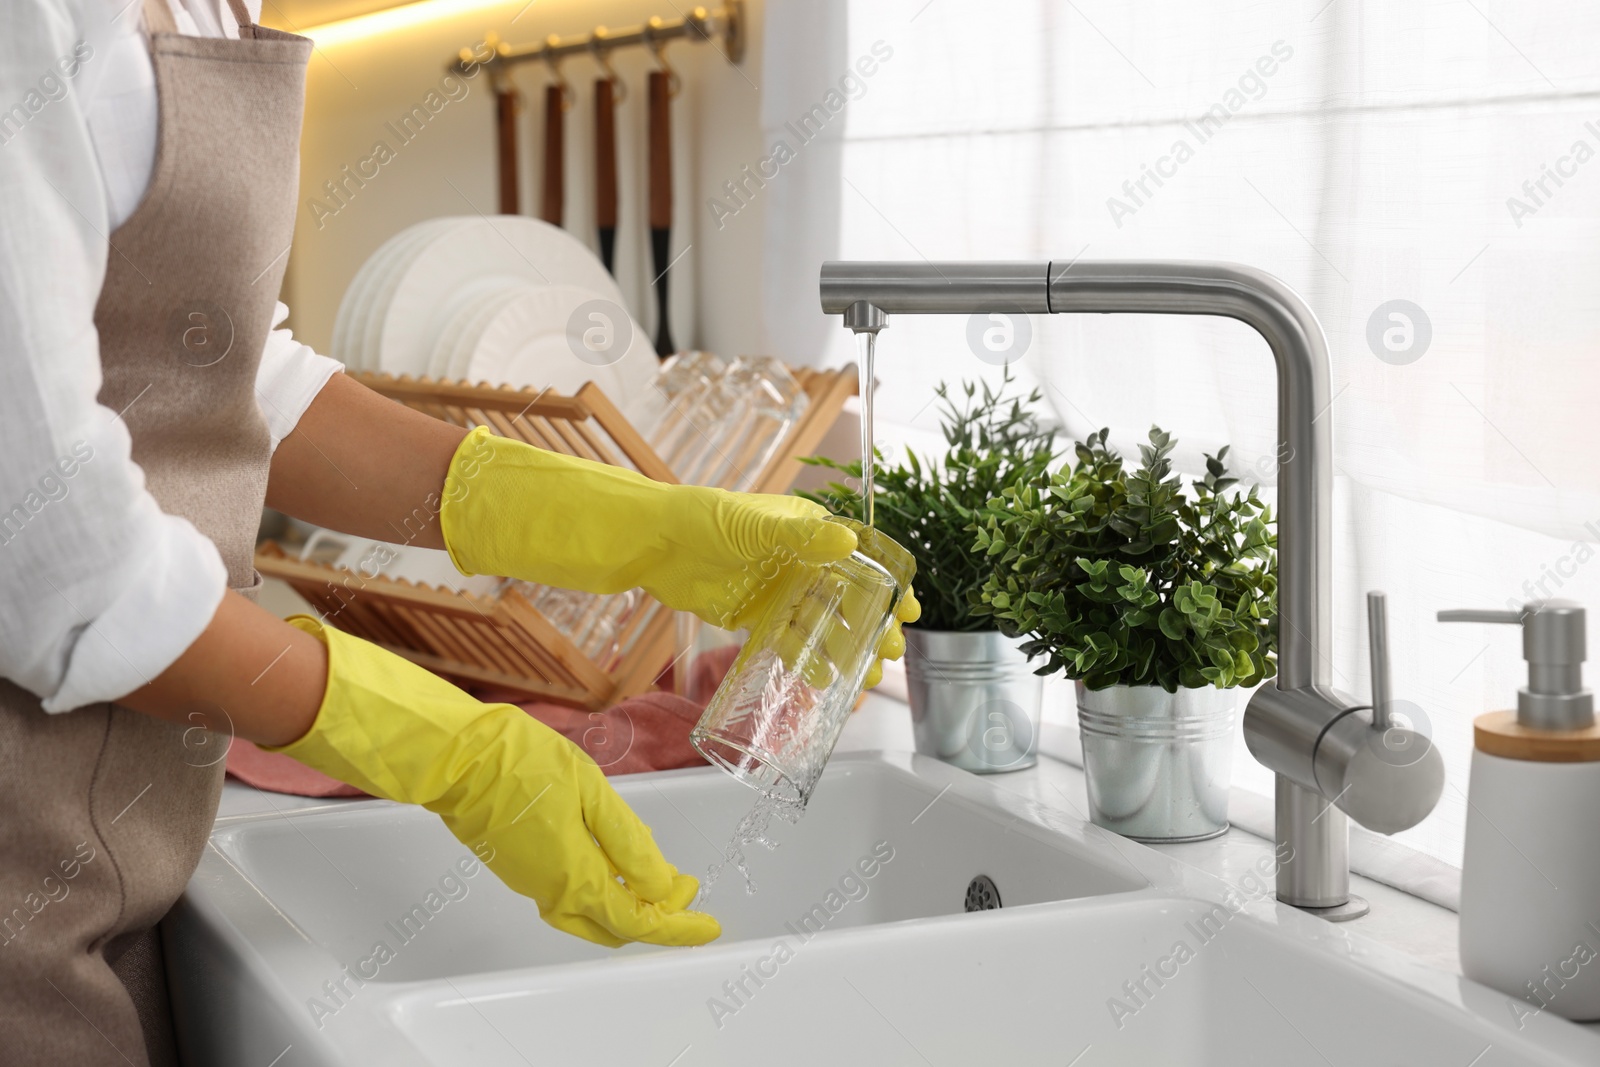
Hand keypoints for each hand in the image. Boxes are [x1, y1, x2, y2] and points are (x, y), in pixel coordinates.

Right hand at [265, 617, 718, 947]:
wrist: (458, 759)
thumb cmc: (524, 763)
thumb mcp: (592, 793)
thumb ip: (629, 843)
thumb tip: (663, 887)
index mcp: (577, 875)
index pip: (639, 919)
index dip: (679, 927)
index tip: (708, 925)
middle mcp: (554, 892)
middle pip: (617, 926)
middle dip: (658, 917)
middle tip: (686, 894)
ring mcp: (533, 885)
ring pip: (592, 918)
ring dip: (629, 908)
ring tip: (659, 883)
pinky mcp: (521, 871)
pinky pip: (571, 901)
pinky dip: (603, 894)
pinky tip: (617, 868)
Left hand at [438, 427, 913, 684]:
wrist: (652, 545)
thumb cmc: (703, 521)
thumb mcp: (752, 527)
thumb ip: (798, 537)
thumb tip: (845, 542)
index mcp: (807, 530)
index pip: (860, 557)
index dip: (887, 585)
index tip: (909, 611)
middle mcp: (799, 560)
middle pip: (847, 597)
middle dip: (871, 626)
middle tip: (889, 655)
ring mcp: (778, 590)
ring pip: (821, 624)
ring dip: (843, 649)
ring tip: (862, 679)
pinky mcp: (755, 616)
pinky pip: (788, 640)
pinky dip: (806, 658)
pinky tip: (822, 680)